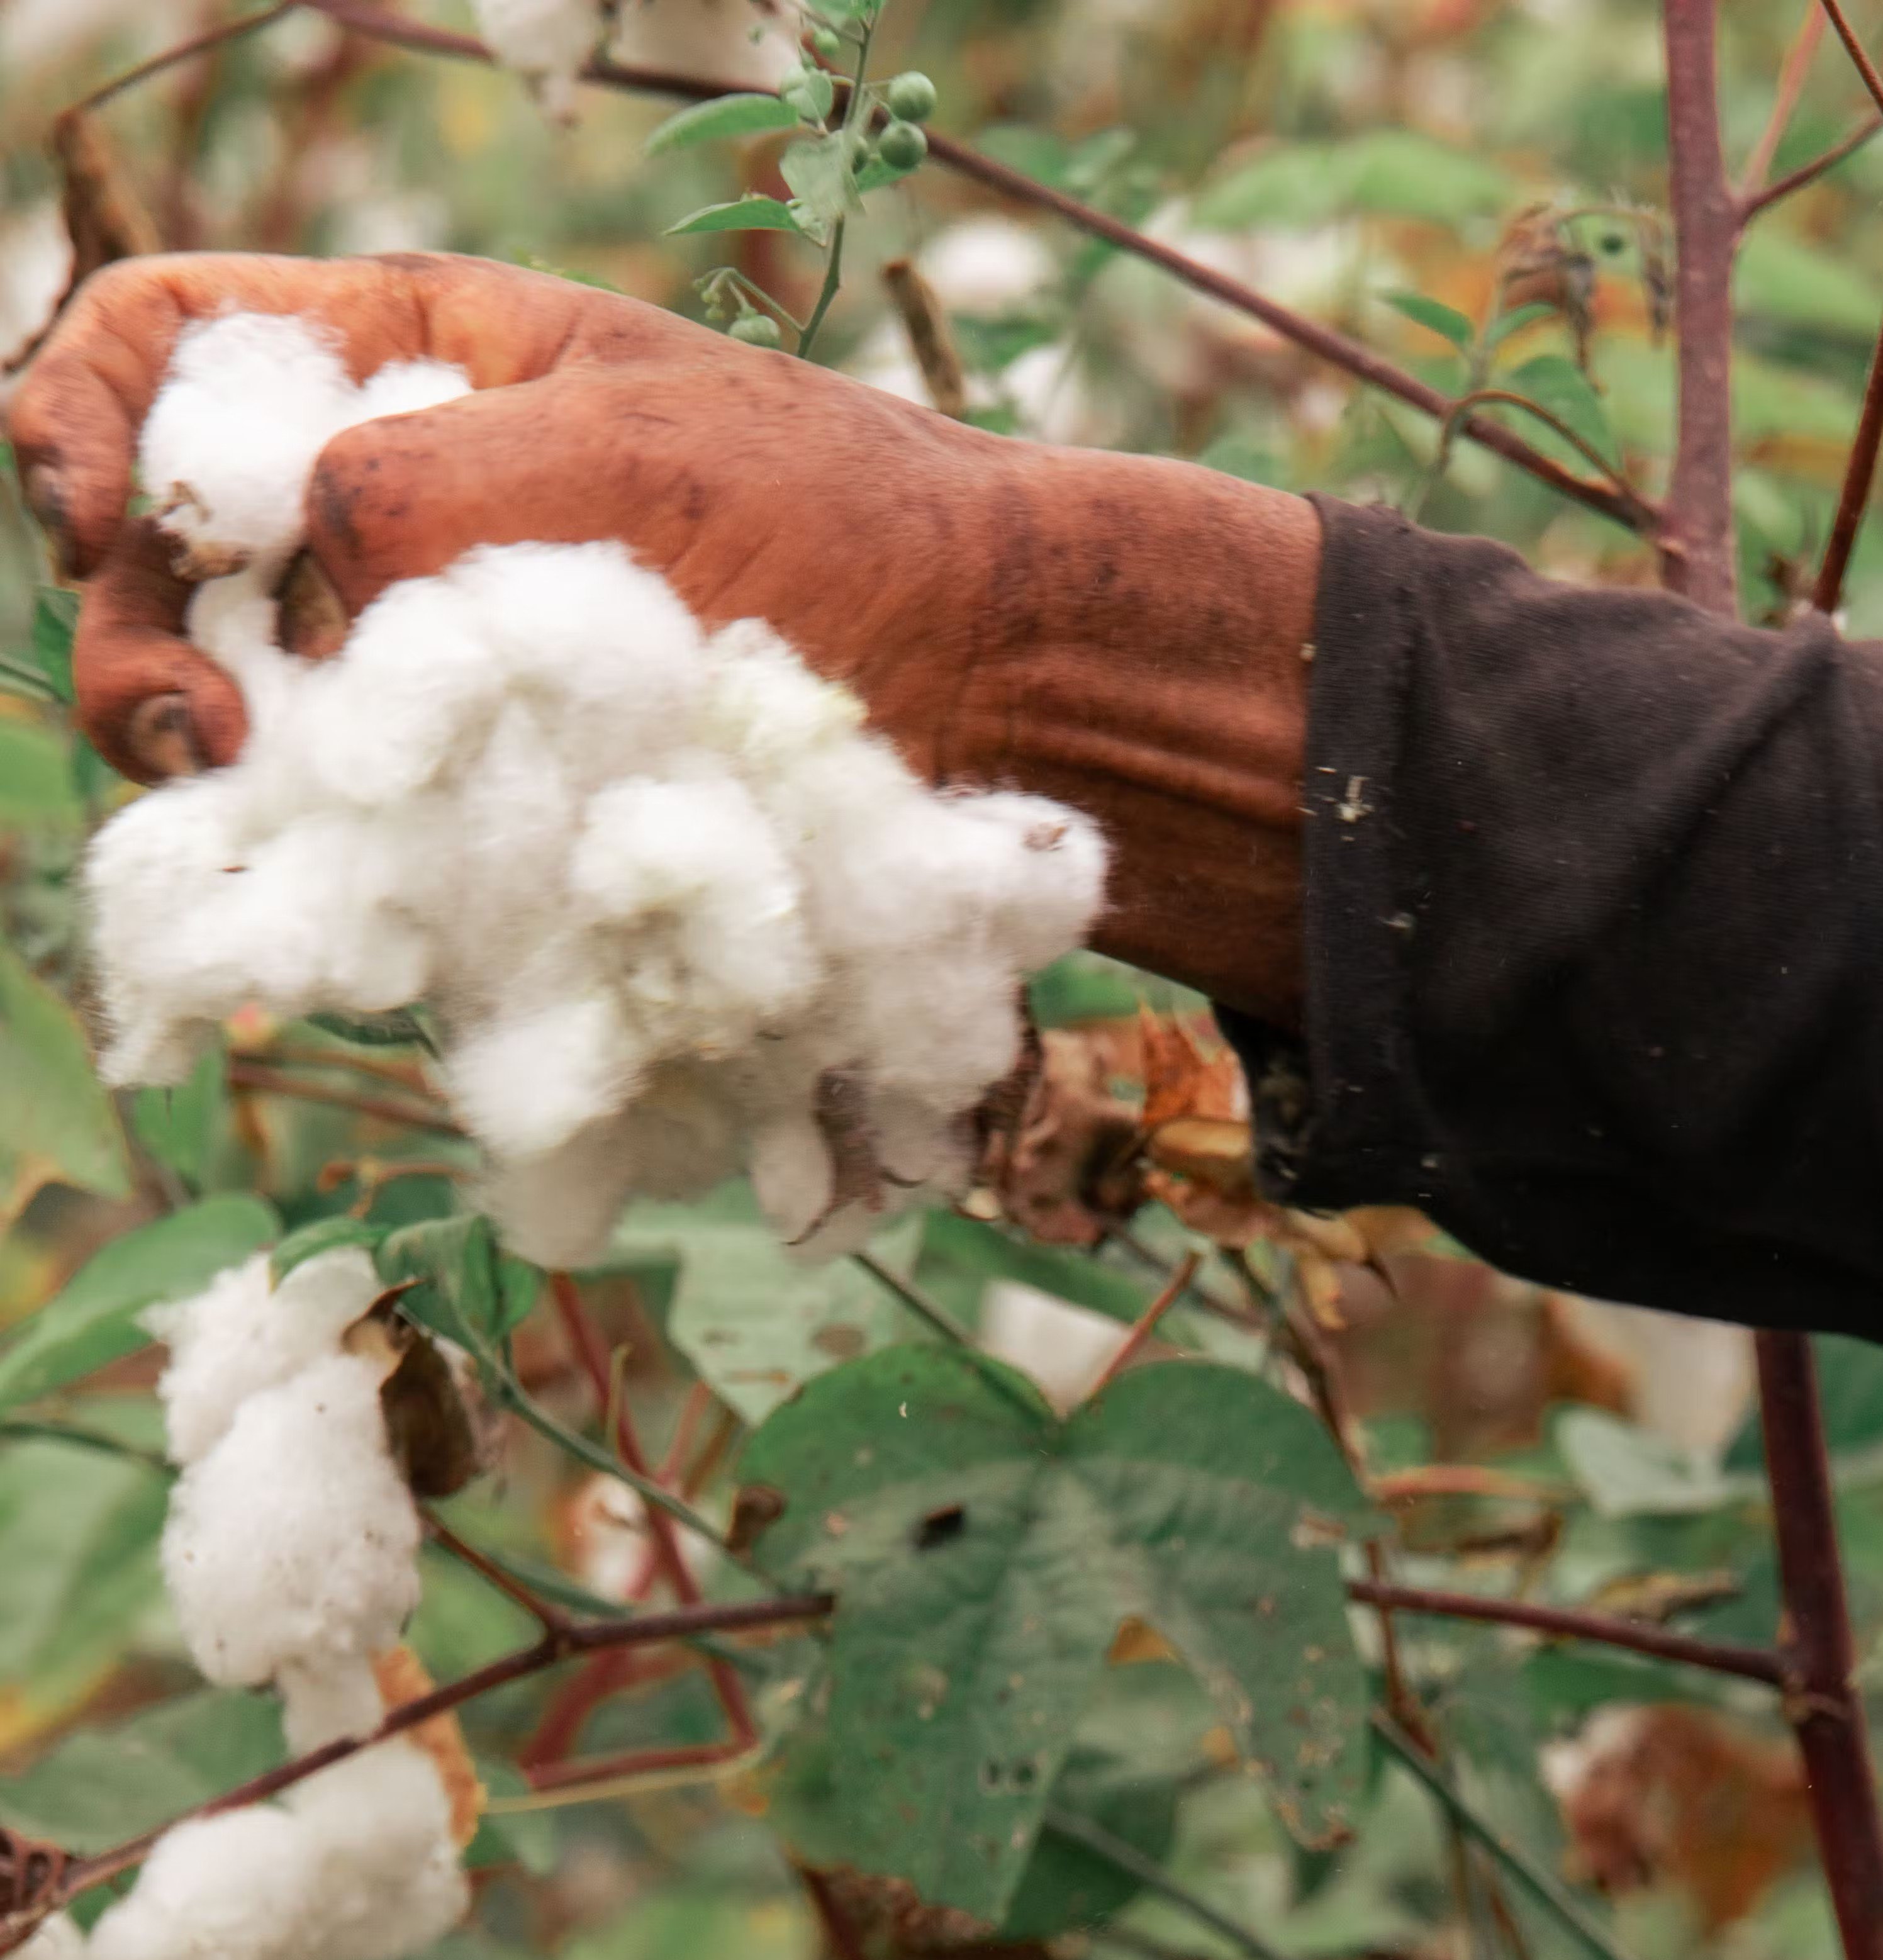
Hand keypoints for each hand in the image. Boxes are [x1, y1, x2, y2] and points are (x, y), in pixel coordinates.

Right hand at [7, 250, 1314, 1016]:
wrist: (995, 700)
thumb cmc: (839, 530)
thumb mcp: (614, 451)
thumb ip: (419, 485)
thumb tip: (296, 564)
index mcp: (410, 367)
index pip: (163, 347)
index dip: (84, 416)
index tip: (89, 510)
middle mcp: (390, 527)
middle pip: (165, 572)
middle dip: (138, 645)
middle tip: (192, 727)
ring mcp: (431, 688)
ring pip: (241, 738)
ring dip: (220, 780)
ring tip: (251, 802)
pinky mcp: (486, 829)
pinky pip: (362, 860)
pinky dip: (339, 878)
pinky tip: (355, 893)